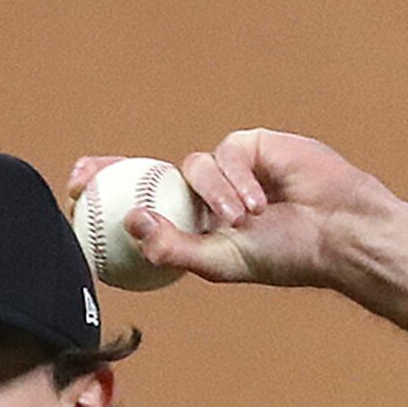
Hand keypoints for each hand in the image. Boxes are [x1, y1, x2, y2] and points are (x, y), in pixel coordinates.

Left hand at [70, 130, 398, 290]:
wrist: (335, 234)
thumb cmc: (283, 255)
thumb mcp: (219, 261)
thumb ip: (173, 247)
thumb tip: (131, 222)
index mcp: (191, 223)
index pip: (140, 204)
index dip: (106, 195)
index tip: (72, 193)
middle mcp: (202, 194)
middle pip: (146, 171)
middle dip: (110, 169)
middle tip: (84, 177)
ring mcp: (225, 168)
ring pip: (192, 167)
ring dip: (216, 197)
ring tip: (246, 220)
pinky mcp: (251, 145)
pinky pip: (225, 154)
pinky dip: (237, 181)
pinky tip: (259, 202)